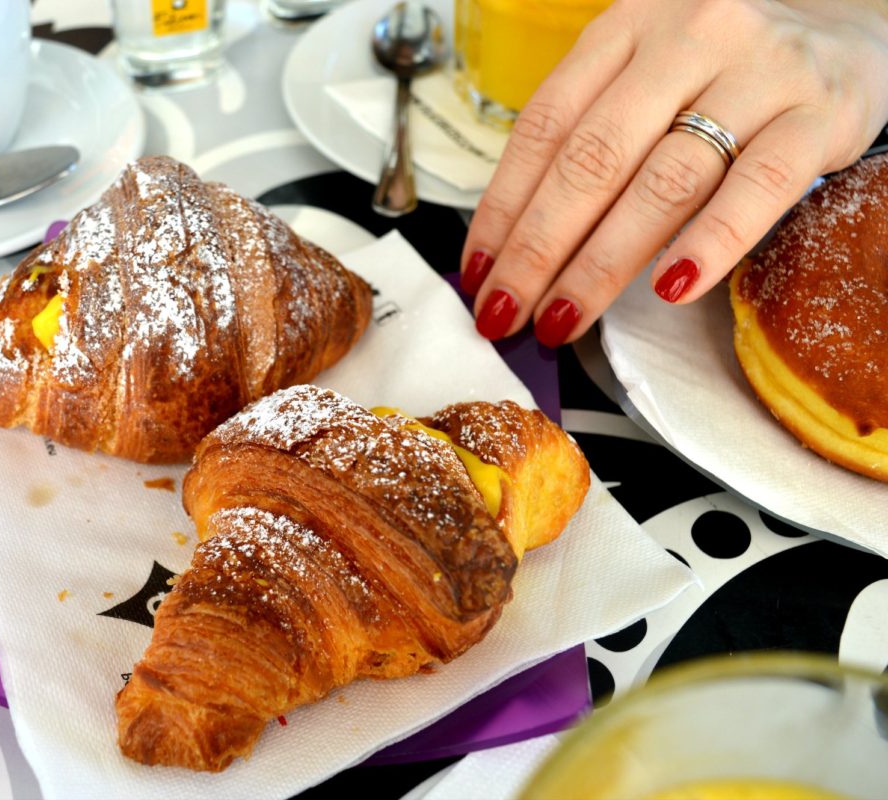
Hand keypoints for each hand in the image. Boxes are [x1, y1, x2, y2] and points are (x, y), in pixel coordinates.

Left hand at [459, 0, 887, 346]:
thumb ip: (591, 139)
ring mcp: (758, 71)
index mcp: (626, 28)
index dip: (501, 207)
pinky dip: (709, 243)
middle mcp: (687, 38)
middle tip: (505, 312)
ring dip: (600, 264)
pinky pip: (757, 188)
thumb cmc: (724, 75)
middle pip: (592, 159)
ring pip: (663, 180)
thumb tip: (516, 245)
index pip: (544, 127)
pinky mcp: (819, 113)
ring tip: (561, 319)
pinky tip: (668, 291)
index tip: (476, 273)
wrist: (849, 32)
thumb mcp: (646, 81)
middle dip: (536, 249)